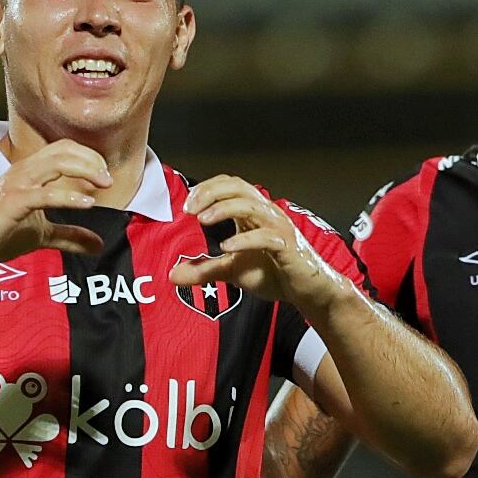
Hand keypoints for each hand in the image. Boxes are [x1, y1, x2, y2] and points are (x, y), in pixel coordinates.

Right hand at [0, 140, 111, 266]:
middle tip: (108, 180)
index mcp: (30, 171)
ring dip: (85, 170)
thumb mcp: (42, 234)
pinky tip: (87, 204)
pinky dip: (69, 197)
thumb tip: (98, 245)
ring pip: (57, 163)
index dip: (88, 157)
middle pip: (64, 150)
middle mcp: (24, 170)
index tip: (104, 177)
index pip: (64, 149)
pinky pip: (45, 194)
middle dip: (91, 161)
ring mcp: (18, 184)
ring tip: (104, 184)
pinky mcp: (13, 202)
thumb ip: (70, 236)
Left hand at [170, 176, 351, 311]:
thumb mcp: (231, 272)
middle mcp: (266, 214)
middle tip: (189, 208)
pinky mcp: (287, 247)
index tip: (186, 204)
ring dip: (224, 209)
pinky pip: (266, 237)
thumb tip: (171, 275)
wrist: (306, 291)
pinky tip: (226, 247)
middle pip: (239, 187)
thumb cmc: (273, 273)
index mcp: (253, 213)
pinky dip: (245, 240)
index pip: (230, 185)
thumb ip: (204, 270)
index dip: (207, 188)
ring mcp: (278, 228)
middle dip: (211, 192)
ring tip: (202, 220)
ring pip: (251, 206)